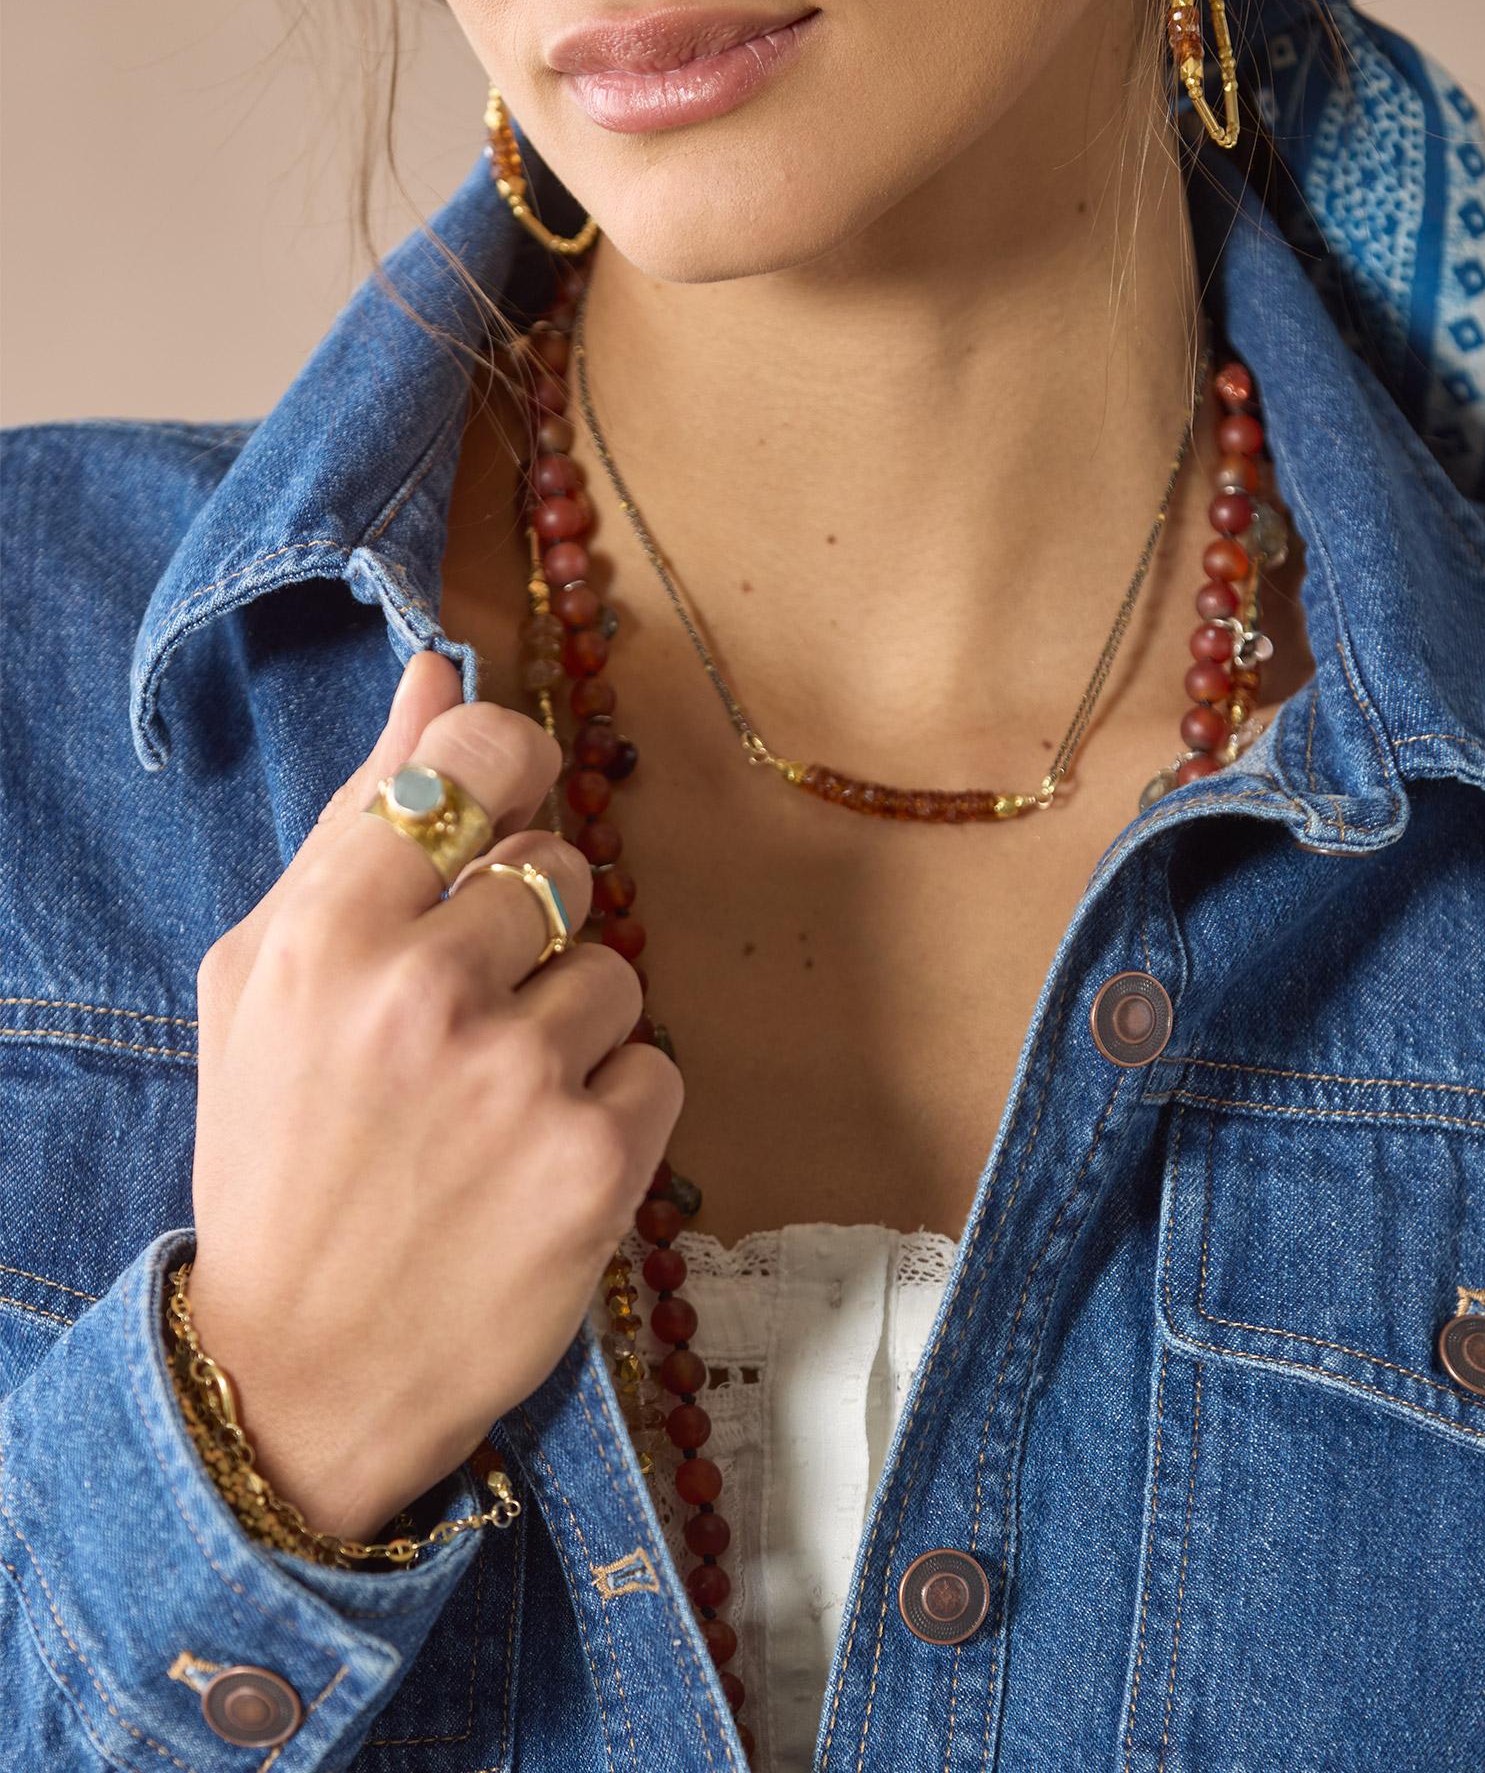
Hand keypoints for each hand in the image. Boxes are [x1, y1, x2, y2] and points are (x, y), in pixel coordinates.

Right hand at [184, 651, 683, 1540]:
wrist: (300, 1372)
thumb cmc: (277, 1158)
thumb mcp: (267, 980)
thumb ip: (355, 817)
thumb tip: (437, 670)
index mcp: (326, 933)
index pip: (478, 755)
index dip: (511, 763)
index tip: (508, 803)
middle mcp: (426, 993)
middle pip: (563, 866)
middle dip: (532, 928)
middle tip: (467, 1014)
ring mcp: (520, 1081)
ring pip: (620, 969)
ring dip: (573, 1026)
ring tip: (493, 1102)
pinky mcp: (597, 1164)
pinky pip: (657, 1069)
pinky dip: (613, 1108)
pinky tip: (537, 1158)